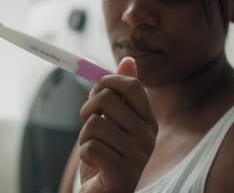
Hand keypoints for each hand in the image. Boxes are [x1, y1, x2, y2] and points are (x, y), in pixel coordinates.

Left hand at [78, 57, 157, 192]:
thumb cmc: (107, 154)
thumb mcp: (113, 121)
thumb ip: (121, 94)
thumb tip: (128, 60)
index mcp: (148, 120)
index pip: (131, 85)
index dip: (106, 83)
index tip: (95, 94)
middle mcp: (148, 136)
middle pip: (109, 99)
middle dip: (88, 108)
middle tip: (89, 122)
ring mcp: (138, 155)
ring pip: (95, 124)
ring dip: (84, 136)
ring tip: (94, 148)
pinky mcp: (123, 172)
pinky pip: (90, 146)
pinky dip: (84, 153)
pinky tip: (94, 164)